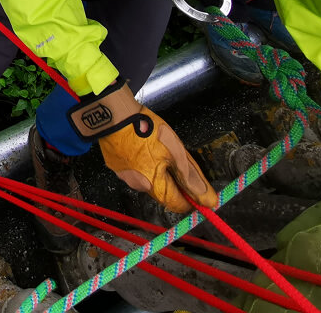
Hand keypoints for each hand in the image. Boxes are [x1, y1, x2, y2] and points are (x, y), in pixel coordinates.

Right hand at [70, 80, 216, 212]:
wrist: (112, 115)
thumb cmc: (146, 132)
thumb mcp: (176, 152)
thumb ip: (191, 178)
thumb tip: (208, 201)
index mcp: (154, 185)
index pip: (177, 204)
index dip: (191, 200)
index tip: (198, 190)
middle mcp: (137, 186)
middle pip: (162, 191)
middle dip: (173, 182)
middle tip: (178, 160)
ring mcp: (123, 175)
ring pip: (147, 179)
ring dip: (157, 171)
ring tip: (159, 150)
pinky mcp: (115, 163)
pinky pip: (134, 169)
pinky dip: (142, 162)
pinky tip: (143, 147)